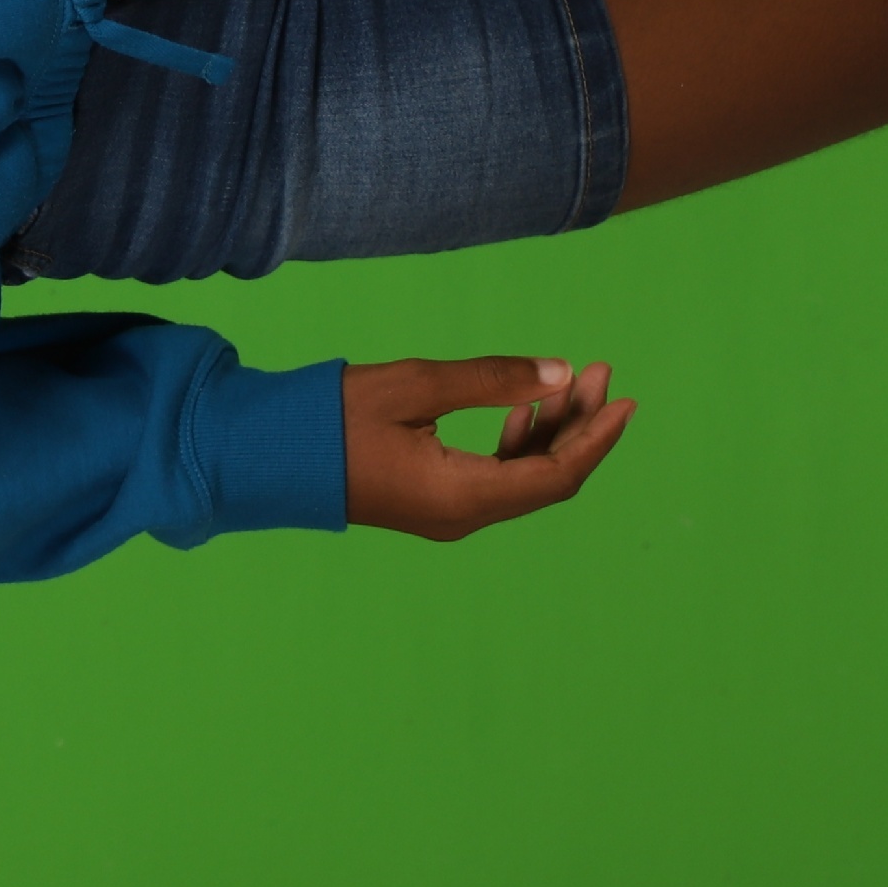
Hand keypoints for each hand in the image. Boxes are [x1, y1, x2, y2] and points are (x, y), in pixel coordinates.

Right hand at [343, 356, 634, 540]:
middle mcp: (462, 517)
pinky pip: (495, 481)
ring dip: (550, 431)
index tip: (622, 396)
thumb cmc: (331, 418)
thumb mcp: (414, 386)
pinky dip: (517, 445)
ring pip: (523, 480)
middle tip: (596, 370)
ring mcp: (447, 515)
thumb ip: (490, 380)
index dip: (596, 436)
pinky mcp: (432, 505)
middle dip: (579, 424)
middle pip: (546, 479)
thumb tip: (559, 372)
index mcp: (463, 495)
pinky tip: (520, 411)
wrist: (265, 457)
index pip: (556, 475)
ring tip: (567, 380)